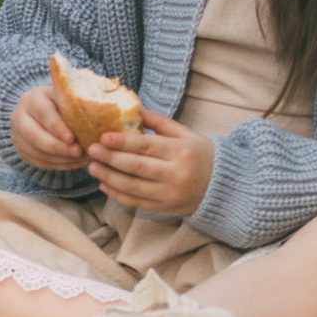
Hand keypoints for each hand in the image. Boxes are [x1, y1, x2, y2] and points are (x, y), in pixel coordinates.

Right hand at [9, 84, 86, 171]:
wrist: (40, 110)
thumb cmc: (61, 102)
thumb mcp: (67, 96)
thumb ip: (79, 101)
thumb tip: (104, 110)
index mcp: (32, 99)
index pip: (43, 114)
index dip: (57, 127)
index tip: (72, 138)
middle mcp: (20, 117)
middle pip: (35, 136)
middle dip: (58, 147)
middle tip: (79, 152)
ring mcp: (18, 136)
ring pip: (37, 153)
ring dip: (61, 158)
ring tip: (83, 159)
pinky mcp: (22, 151)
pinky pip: (40, 163)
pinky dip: (60, 165)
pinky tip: (76, 163)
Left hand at [88, 111, 213, 216]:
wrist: (225, 188)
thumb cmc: (203, 156)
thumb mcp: (187, 134)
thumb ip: (161, 123)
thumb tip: (136, 109)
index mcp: (181, 152)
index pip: (146, 146)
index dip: (122, 141)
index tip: (103, 136)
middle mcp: (176, 174)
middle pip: (136, 167)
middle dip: (110, 158)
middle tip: (91, 150)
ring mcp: (170, 194)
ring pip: (134, 187)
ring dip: (109, 177)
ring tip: (93, 167)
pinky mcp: (166, 207)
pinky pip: (138, 203)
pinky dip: (118, 195)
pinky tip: (105, 185)